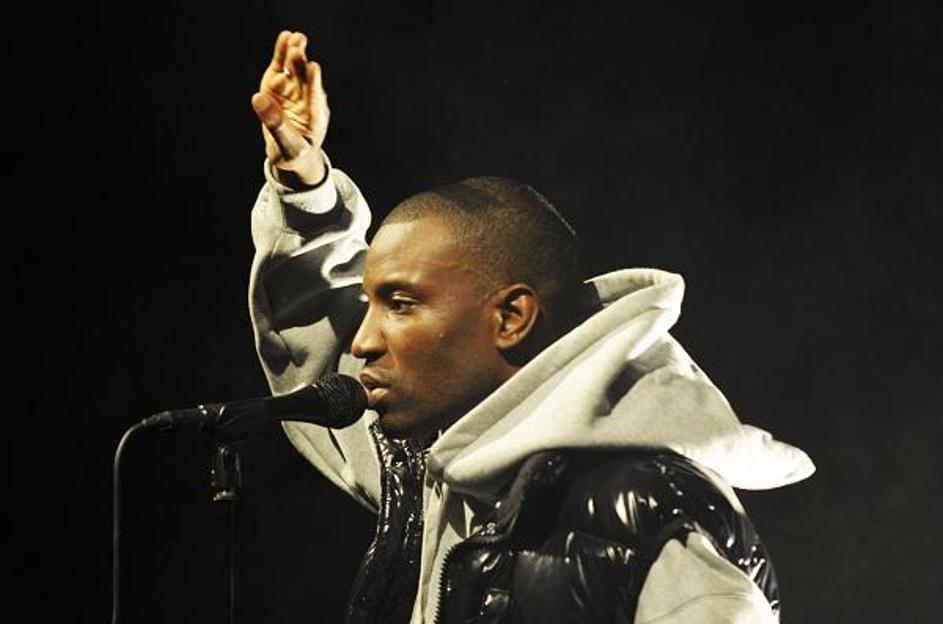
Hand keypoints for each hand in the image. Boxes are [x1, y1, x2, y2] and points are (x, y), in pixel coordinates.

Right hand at [251, 30, 328, 186]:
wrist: (292, 153)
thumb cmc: (294, 153)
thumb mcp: (287, 145)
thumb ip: (275, 124)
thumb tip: (258, 98)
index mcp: (315, 119)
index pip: (315, 99)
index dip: (314, 84)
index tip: (314, 68)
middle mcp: (306, 101)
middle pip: (305, 81)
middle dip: (301, 65)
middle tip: (299, 48)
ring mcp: (294, 91)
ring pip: (295, 70)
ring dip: (294, 54)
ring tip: (295, 38)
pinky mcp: (281, 85)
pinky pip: (282, 68)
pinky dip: (282, 53)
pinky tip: (286, 37)